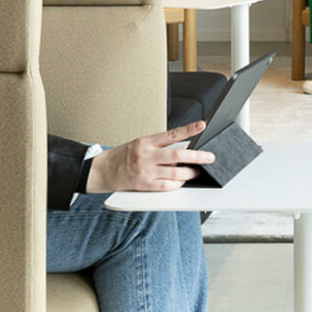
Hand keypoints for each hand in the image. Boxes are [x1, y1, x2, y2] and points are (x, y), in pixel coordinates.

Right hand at [86, 122, 214, 192]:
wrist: (103, 170)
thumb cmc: (122, 155)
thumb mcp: (139, 143)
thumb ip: (158, 145)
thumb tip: (182, 146)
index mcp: (146, 141)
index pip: (172, 134)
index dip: (189, 129)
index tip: (202, 125)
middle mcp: (146, 155)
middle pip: (178, 155)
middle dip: (197, 157)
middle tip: (209, 157)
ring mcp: (145, 171)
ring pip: (175, 172)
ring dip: (189, 173)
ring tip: (196, 171)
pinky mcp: (144, 184)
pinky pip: (166, 185)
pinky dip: (177, 183)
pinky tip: (181, 181)